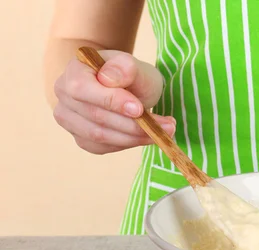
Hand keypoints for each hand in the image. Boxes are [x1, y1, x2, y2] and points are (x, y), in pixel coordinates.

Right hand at [53, 50, 174, 153]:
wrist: (126, 88)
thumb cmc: (129, 75)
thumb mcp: (134, 66)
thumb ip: (125, 68)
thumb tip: (109, 78)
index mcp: (73, 71)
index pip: (83, 89)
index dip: (111, 101)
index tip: (139, 109)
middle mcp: (64, 95)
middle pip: (96, 117)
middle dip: (134, 125)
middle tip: (167, 126)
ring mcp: (69, 119)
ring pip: (100, 136)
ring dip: (135, 138)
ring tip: (163, 132)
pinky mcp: (81, 138)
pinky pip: (103, 147)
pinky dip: (128, 144)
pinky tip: (146, 136)